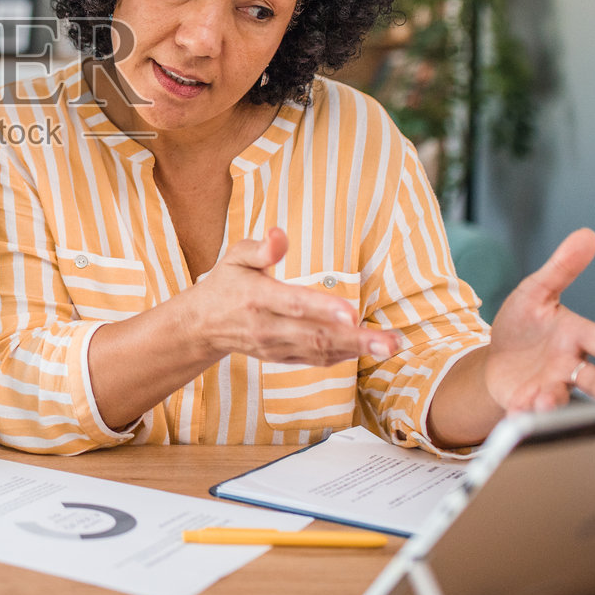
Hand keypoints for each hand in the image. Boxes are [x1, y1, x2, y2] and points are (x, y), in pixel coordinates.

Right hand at [187, 229, 400, 364]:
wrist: (204, 325)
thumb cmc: (226, 285)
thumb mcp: (235, 257)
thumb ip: (261, 248)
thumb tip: (280, 235)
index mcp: (257, 297)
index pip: (293, 304)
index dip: (323, 310)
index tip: (351, 313)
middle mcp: (268, 327)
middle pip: (315, 336)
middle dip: (356, 340)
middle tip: (389, 341)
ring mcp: (276, 347)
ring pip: (320, 351)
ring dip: (357, 351)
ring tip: (390, 346)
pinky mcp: (283, 358)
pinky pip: (316, 360)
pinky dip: (343, 356)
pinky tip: (368, 350)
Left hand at [483, 228, 594, 412]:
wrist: (497, 357)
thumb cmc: (525, 326)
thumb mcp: (537, 291)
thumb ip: (562, 268)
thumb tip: (585, 236)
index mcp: (575, 336)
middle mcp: (568, 364)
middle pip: (593, 377)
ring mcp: (550, 385)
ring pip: (561, 396)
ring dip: (555, 400)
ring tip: (546, 400)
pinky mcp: (527, 401)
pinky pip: (528, 409)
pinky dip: (525, 411)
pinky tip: (519, 410)